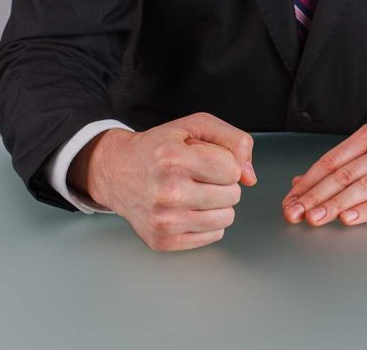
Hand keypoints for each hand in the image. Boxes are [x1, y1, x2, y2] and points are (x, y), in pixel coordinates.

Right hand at [68, 113, 256, 250]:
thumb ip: (234, 141)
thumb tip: (250, 177)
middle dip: (222, 183)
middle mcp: (167, 192)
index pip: (232, 170)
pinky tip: (188, 208)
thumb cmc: (159, 148)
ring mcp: (164, 220)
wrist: (117, 172)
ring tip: (195, 191)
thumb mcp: (195, 126)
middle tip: (198, 176)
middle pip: (232, 195)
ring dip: (218, 204)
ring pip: (227, 218)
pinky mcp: (164, 240)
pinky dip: (207, 222)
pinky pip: (213, 235)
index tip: (205, 159)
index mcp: (173, 159)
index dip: (225, 162)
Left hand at [282, 116, 366, 226]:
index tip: (291, 199)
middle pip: (343, 174)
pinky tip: (350, 219)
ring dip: (336, 204)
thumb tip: (303, 180)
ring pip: (363, 186)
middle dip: (315, 196)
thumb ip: (344, 161)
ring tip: (316, 218)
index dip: (308, 181)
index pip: (331, 160)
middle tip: (295, 213)